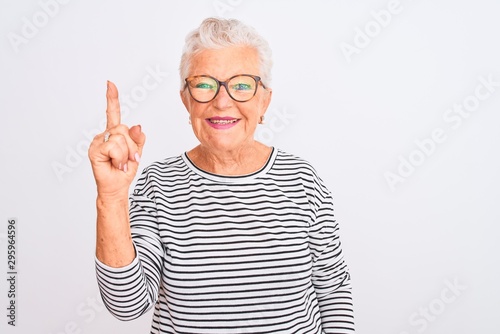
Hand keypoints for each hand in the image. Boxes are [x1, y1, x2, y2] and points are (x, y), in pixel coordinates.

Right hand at [88, 81, 145, 196]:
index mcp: (114, 134)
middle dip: (132, 146)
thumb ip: (137, 139)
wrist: (117, 188)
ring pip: (121, 137)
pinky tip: (115, 165)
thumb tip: (137, 126)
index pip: (113, 113)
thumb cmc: (124, 171)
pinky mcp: (95, 150)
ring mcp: (97, 142)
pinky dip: (120, 157)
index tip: (110, 84)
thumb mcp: (137, 153)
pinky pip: (114, 146)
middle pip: (124, 128)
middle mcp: (104, 135)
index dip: (112, 99)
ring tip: (121, 163)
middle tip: (129, 159)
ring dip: (127, 154)